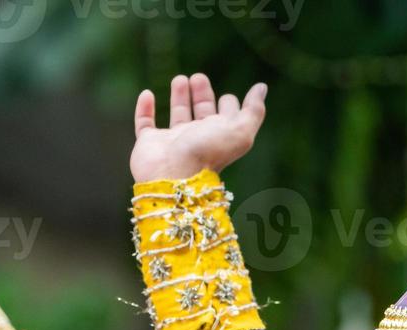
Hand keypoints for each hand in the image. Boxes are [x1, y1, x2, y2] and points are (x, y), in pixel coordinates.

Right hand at [130, 73, 267, 182]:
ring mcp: (172, 142)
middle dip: (203, 95)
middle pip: (202, 113)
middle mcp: (197, 139)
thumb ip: (253, 110)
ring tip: (180, 79)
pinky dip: (145, 108)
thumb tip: (262, 87)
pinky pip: (144, 123)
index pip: (226, 118)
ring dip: (179, 97)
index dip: (229, 107)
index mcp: (219, 136)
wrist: (172, 175)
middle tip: (199, 77)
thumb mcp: (240, 131)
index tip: (229, 98)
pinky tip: (147, 93)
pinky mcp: (149, 143)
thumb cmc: (207, 153)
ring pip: (177, 115)